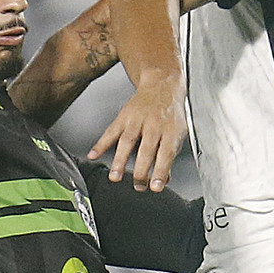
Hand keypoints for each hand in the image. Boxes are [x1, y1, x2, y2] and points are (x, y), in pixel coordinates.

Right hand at [87, 74, 185, 191]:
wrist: (162, 85)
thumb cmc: (171, 113)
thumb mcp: (179, 133)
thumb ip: (169, 157)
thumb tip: (163, 180)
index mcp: (171, 130)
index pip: (166, 154)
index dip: (160, 172)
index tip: (155, 187)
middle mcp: (154, 124)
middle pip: (145, 150)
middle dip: (140, 171)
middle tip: (138, 186)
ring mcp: (138, 120)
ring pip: (127, 142)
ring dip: (120, 161)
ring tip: (115, 177)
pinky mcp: (124, 116)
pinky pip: (111, 131)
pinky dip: (101, 143)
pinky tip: (94, 154)